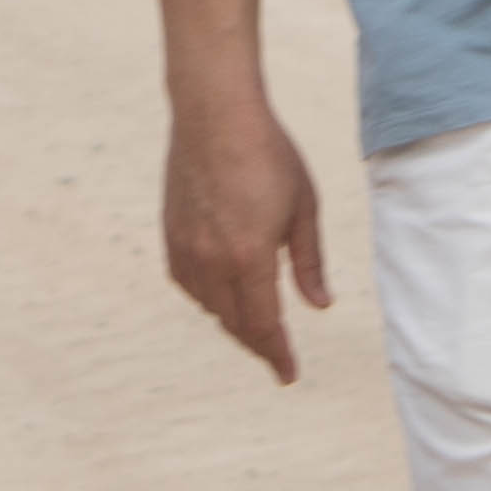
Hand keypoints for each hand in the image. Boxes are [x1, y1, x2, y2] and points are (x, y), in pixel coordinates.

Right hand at [160, 91, 331, 382]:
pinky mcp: (171, 235)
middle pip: (235, 323)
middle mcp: (212, 261)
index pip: (264, 326)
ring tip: (254, 325)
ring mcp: (187, 249)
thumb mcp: (304, 208)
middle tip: (277, 356)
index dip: (277, 355)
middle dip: (258, 344)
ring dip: (233, 321)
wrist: (214, 115)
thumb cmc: (268, 156)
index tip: (288, 375)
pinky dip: (208, 298)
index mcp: (249, 258)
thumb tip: (319, 306)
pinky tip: (223, 293)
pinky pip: (189, 285)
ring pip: (209, 307)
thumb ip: (308, 262)